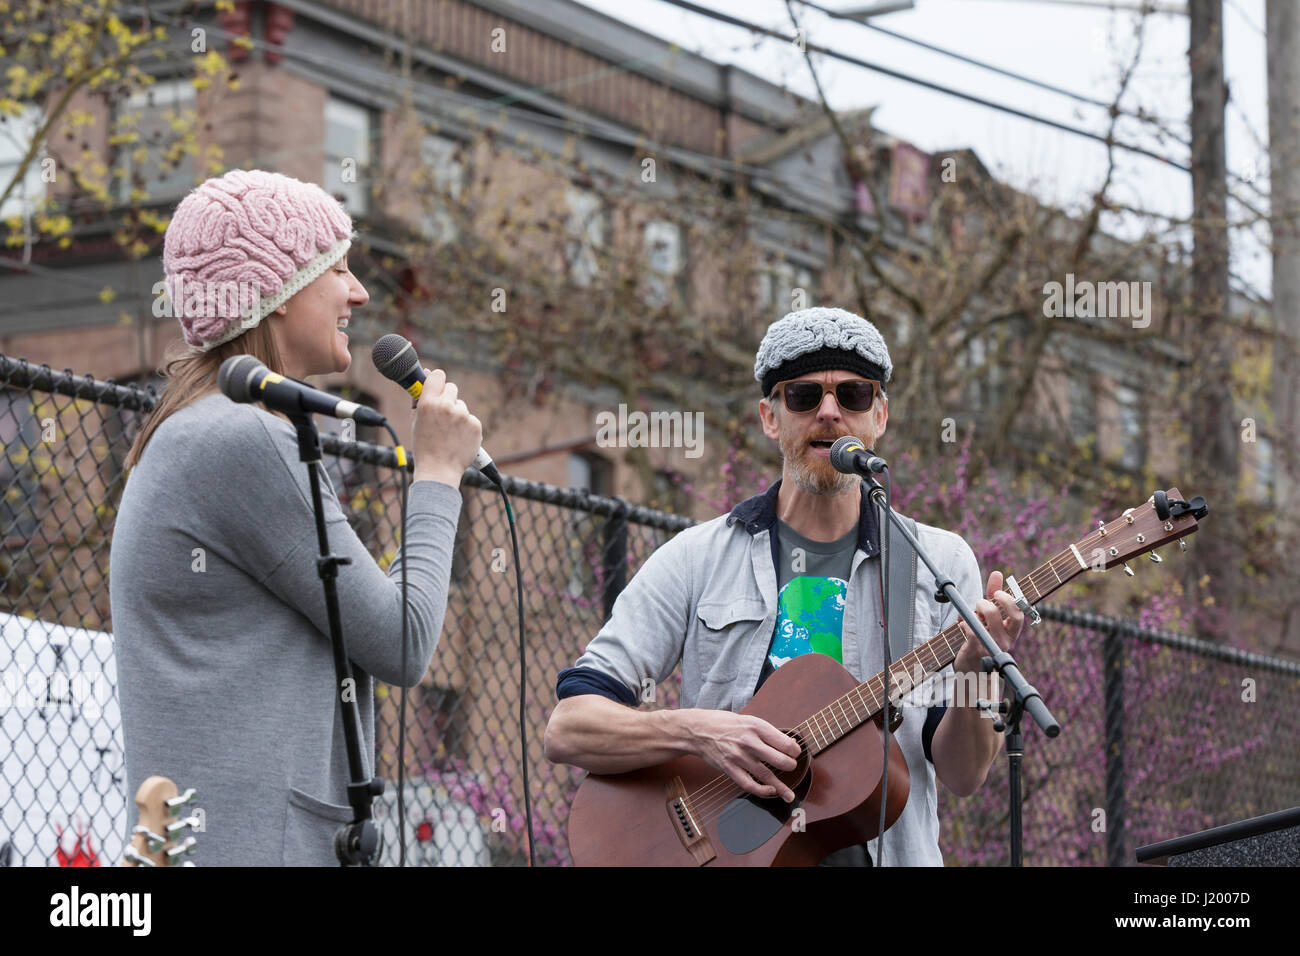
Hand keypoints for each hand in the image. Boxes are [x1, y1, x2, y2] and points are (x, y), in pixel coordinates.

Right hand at [410, 367, 481, 485]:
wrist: (439, 470)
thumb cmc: (424, 446)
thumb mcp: (416, 421)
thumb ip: (421, 398)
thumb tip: (426, 374)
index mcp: (428, 403)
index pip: (438, 375)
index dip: (437, 380)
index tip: (437, 385)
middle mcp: (446, 406)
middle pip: (451, 387)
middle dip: (447, 397)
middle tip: (443, 414)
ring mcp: (463, 415)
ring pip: (461, 405)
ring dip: (457, 414)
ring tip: (449, 433)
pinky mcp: (475, 425)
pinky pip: (470, 418)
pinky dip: (466, 426)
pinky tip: (458, 438)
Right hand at [685, 709, 802, 802]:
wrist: (698, 730)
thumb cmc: (725, 724)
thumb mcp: (748, 720)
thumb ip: (767, 732)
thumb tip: (788, 744)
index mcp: (756, 726)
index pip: (785, 743)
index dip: (795, 750)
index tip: (795, 752)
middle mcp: (749, 741)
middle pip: (779, 760)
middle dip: (790, 766)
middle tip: (791, 767)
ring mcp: (739, 757)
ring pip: (766, 775)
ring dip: (781, 787)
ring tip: (789, 794)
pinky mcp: (729, 768)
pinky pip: (749, 784)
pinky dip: (762, 791)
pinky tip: (770, 791)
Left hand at [952, 570, 1023, 674]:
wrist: (972, 670)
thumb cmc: (981, 639)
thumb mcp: (989, 617)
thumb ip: (993, 596)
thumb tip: (997, 573)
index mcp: (1011, 632)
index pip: (1018, 614)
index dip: (1009, 600)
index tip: (997, 593)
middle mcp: (1005, 641)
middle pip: (999, 615)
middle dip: (986, 604)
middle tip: (980, 603)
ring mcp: (990, 648)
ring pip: (984, 622)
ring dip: (974, 613)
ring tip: (971, 615)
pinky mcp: (975, 652)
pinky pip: (969, 631)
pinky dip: (963, 623)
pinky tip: (962, 625)